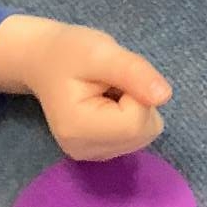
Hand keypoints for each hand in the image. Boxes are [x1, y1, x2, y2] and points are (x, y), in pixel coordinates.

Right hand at [0, 15, 171, 159]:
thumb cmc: (69, 52)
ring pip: (143, 135)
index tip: (113, 77)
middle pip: (144, 132)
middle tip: (109, 83)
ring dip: (134, 108)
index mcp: (79, 129)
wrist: (42, 60)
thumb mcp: (102, 51)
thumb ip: (134, 72)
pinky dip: (128, 118)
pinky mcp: (98, 153)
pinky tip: (106, 104)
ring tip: (106, 91)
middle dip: (137, 101)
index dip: (137, 93)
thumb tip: (165, 96)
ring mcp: (90, 155)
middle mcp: (83, 151)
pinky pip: (135, 137)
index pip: (137, 121)